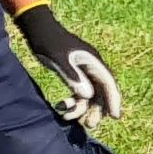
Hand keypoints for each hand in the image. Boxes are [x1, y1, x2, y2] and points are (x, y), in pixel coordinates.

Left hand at [15, 3, 123, 127]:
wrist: (38, 29)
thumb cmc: (48, 42)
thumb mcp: (59, 59)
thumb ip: (72, 76)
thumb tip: (87, 95)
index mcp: (93, 61)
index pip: (108, 83)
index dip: (113, 100)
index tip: (115, 116)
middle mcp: (92, 67)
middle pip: (102, 92)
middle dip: (96, 109)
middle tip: (88, 124)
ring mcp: (83, 71)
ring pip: (90, 95)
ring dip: (82, 108)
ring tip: (68, 117)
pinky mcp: (74, 74)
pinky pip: (79, 92)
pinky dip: (73, 102)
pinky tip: (60, 107)